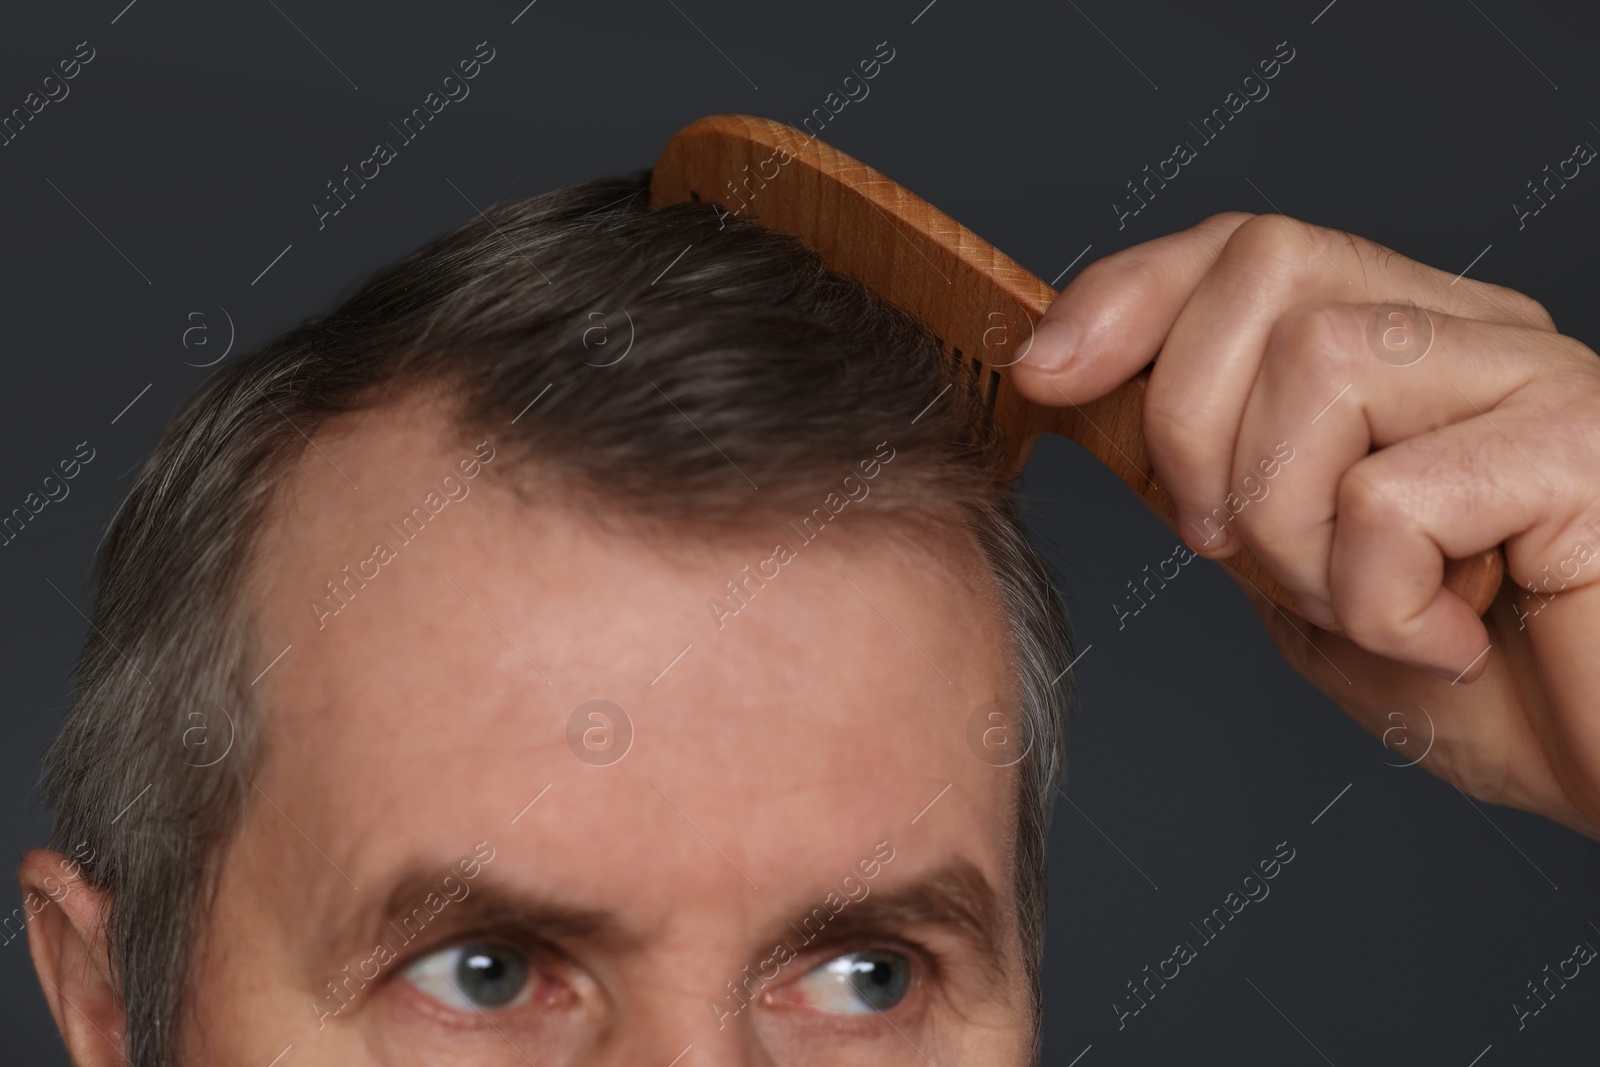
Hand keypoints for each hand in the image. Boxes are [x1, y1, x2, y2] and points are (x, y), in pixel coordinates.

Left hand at [1011, 212, 1599, 838]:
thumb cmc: (1493, 689)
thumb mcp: (1308, 577)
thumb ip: (1226, 485)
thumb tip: (1094, 393)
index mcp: (1413, 347)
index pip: (1250, 250)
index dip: (1129, 293)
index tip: (1042, 371)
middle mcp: (1479, 334)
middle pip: (1268, 266)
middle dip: (1191, 422)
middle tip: (1227, 546)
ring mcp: (1539, 377)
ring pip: (1319, 363)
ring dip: (1290, 525)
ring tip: (1361, 603)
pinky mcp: (1585, 447)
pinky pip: (1390, 493)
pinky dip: (1375, 599)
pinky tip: (1446, 638)